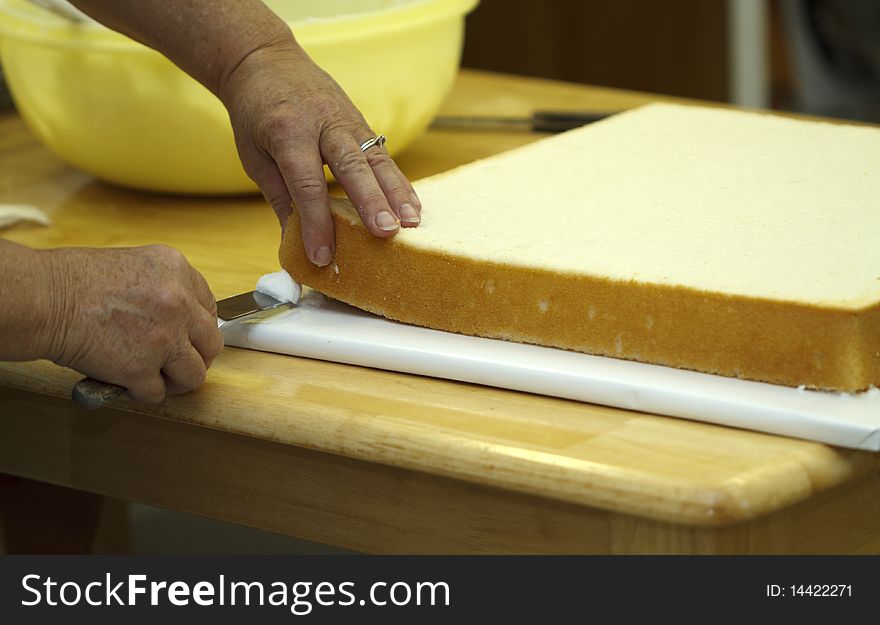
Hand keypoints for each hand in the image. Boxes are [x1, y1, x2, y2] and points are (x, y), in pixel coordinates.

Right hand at [41, 245, 222, 403]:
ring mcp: (164, 338)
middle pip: (211, 343)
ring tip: (157, 379)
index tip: (188, 337)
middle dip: (195, 357)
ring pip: (194, 374)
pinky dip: (142, 393)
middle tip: (176, 364)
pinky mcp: (142, 368)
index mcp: (177, 271)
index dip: (197, 328)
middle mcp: (179, 303)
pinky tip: (127, 383)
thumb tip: (179, 319)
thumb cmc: (72, 282)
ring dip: (176, 381)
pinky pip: (157, 393)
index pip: (209, 308)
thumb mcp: (134, 267)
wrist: (42, 298)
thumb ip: (163, 289)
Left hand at [219, 40, 421, 266]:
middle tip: (385, 233)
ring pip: (376, 158)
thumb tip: (295, 244)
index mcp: (287, 132)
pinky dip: (399, 183)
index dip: (315, 223)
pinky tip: (411, 207)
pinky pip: (383, 155)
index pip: (306, 183)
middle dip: (371, 202)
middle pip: (351, 166)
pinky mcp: (361, 122)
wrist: (265, 59)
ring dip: (396, 193)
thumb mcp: (255, 156)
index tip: (322, 256)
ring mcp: (346, 119)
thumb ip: (280, 198)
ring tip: (410, 223)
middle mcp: (322, 122)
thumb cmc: (256, 112)